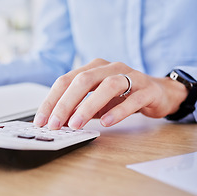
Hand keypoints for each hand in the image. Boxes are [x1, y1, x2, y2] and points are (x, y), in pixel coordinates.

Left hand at [33, 58, 187, 128]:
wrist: (157, 93)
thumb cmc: (121, 96)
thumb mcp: (95, 102)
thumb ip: (77, 109)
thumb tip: (56, 122)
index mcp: (92, 68)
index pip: (65, 81)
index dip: (51, 101)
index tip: (41, 120)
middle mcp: (109, 68)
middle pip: (82, 80)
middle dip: (65, 103)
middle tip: (54, 124)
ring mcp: (130, 76)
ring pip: (107, 86)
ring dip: (88, 106)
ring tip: (76, 125)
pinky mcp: (147, 89)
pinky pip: (132, 99)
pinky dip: (117, 111)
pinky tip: (106, 122)